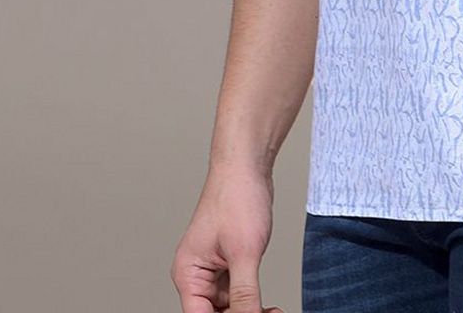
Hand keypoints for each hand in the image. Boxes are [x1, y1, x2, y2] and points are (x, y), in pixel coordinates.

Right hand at [170, 162, 283, 312]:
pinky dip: (252, 300)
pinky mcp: (229, 261)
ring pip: (228, 306)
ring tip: (273, 312)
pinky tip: (269, 306)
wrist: (247, 166)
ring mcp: (213, 268)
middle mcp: (196, 275)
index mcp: (189, 275)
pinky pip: (237, 292)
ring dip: (249, 311)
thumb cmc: (237, 197)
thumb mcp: (244, 252)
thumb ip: (244, 293)